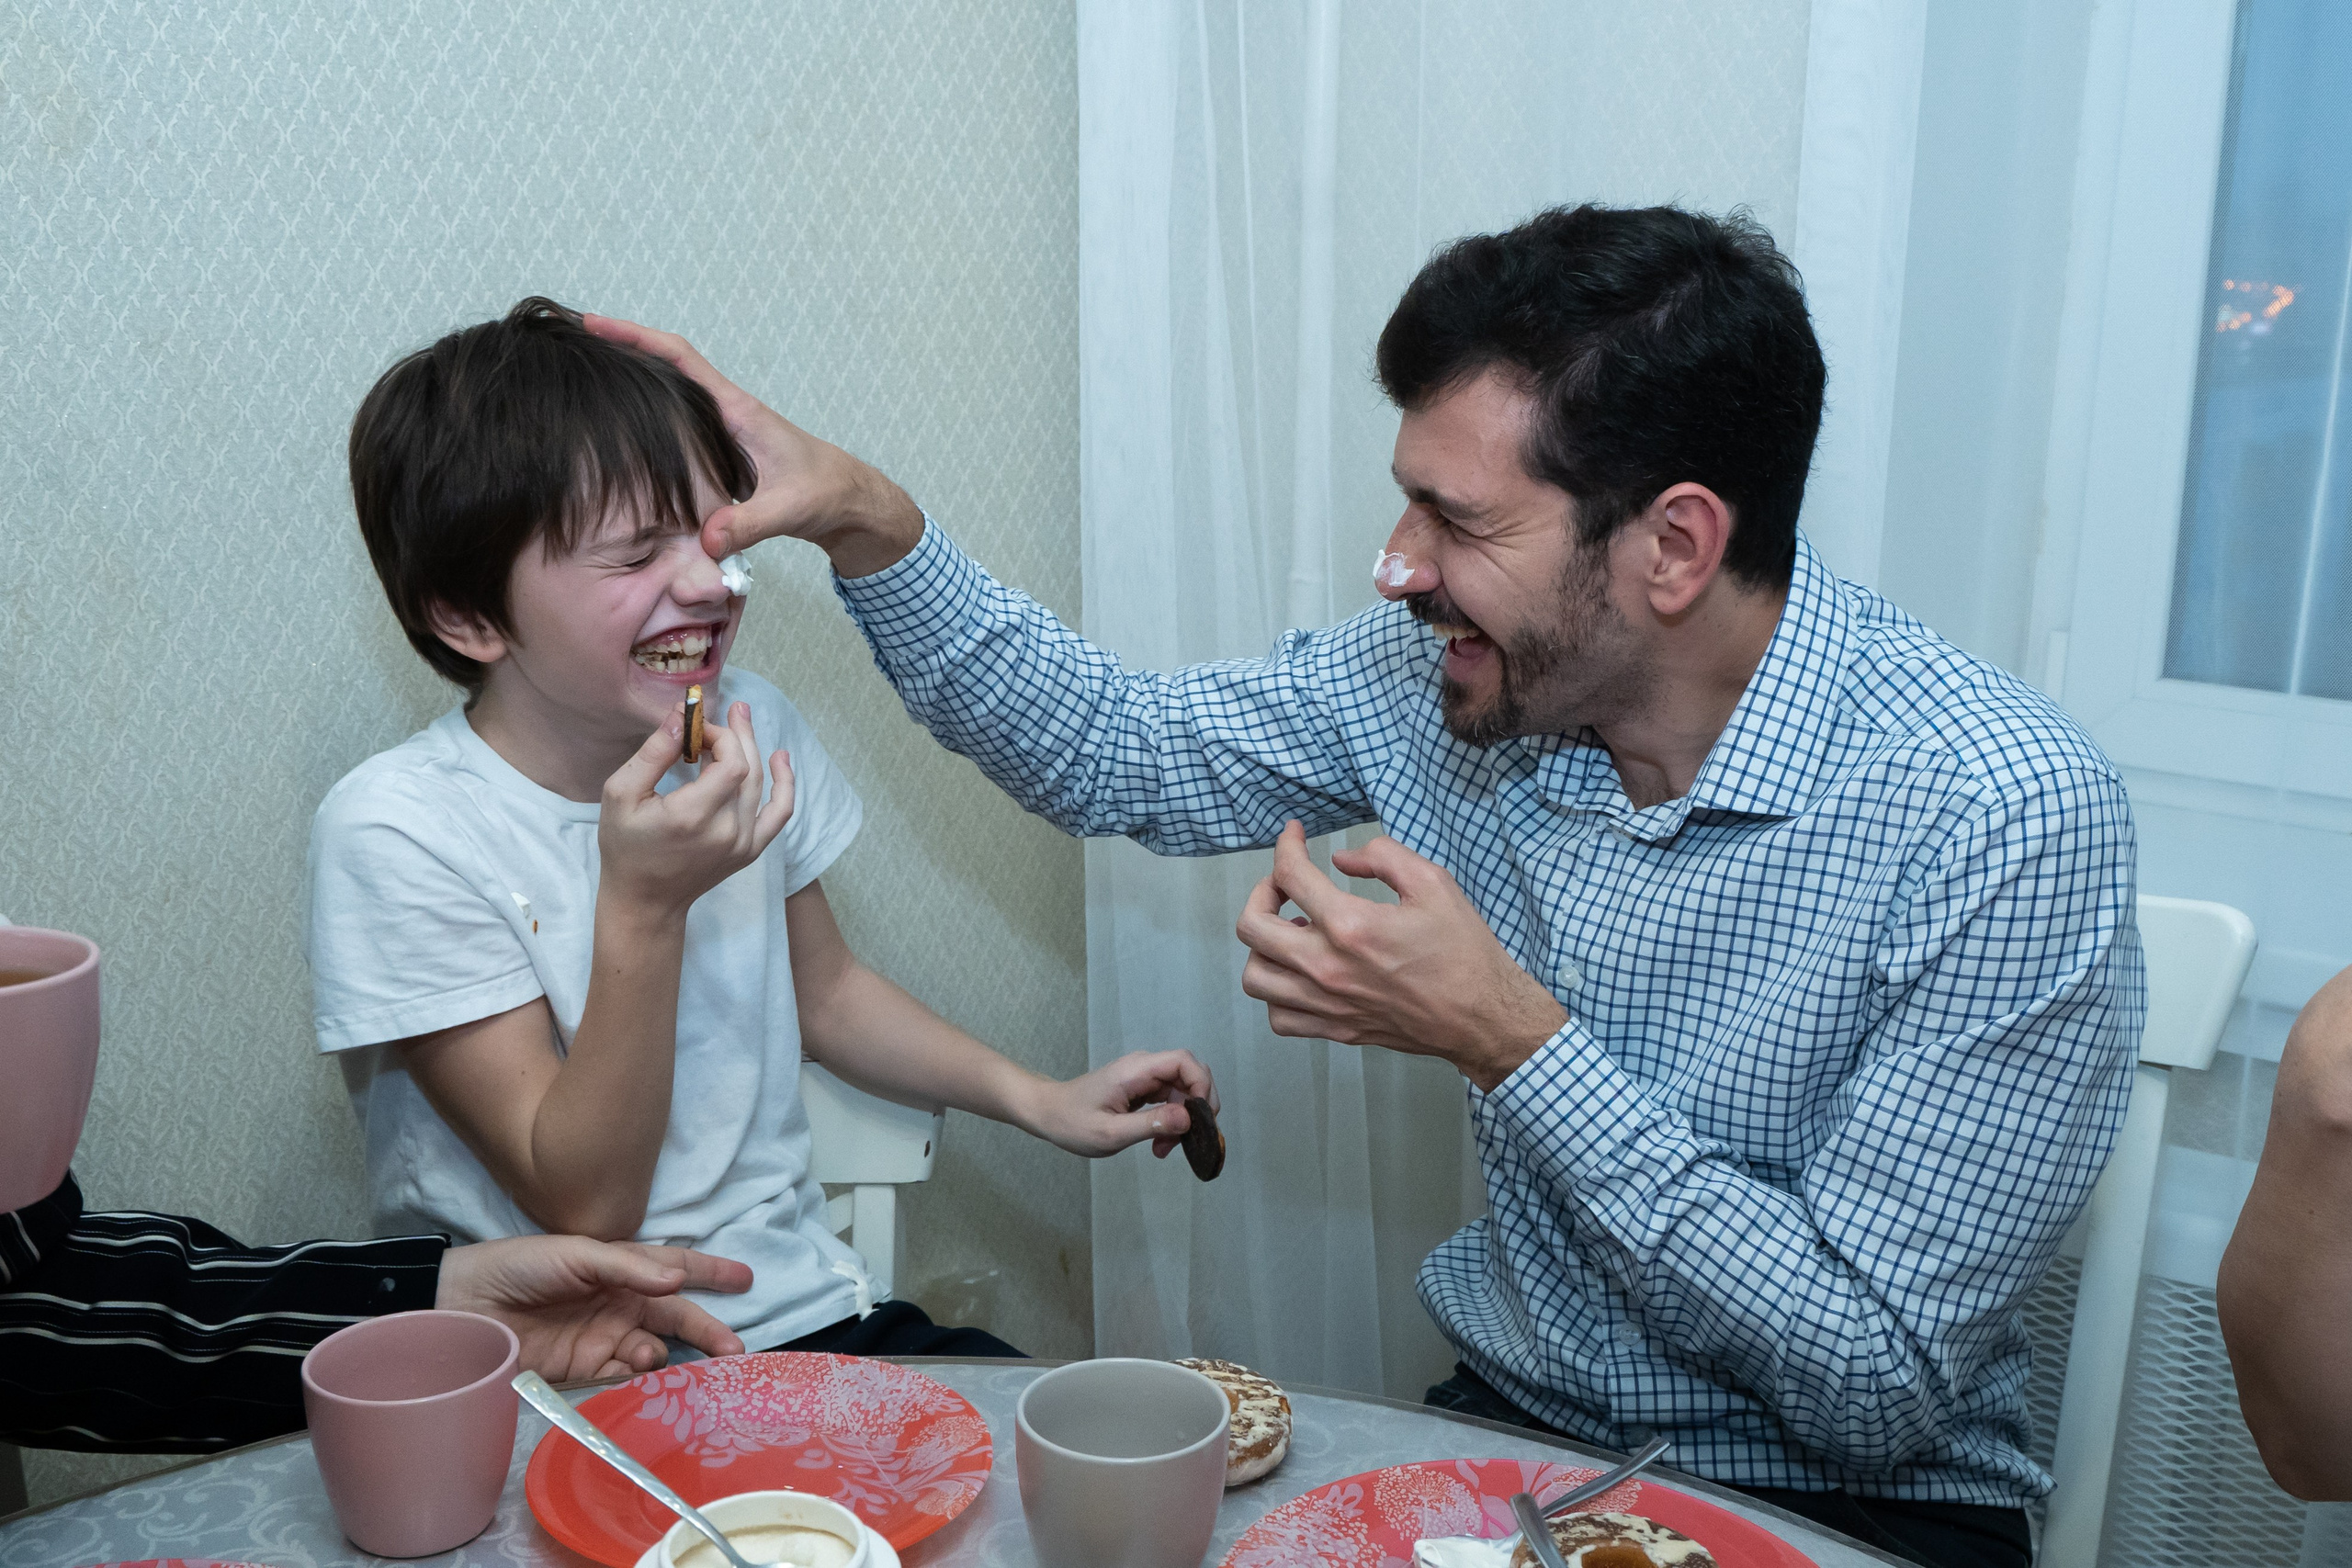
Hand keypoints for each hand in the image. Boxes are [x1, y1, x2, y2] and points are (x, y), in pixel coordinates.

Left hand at [434, 1235, 753, 1380]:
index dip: (711, 1272)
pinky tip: (635, 1369)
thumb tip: (678, 1280)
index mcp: (620, 1268)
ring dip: (665, 1355)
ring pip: (654, 1350)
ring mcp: (603, 1338)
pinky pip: (623, 1376)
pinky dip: (637, 1376)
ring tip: (652, 1356)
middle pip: (674, 1317)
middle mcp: (619, 1303)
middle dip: (706, 1330)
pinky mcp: (584, 1370)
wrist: (466, 1307)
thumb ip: (628, 1267)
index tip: (747, 1278)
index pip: (675, 1268)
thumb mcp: (575, 1254)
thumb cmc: (519, 1266)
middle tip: (734, 1348)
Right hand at [581, 314, 924, 574]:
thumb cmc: (825, 494)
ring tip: (579, 380)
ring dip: (629, 386)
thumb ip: (750, 523)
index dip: (637, 337)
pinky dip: (645, 425)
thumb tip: (707, 540)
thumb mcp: (789, 509)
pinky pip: (673, 430)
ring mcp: (720, 432)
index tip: (594, 323)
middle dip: (619, 351)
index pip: (680, 359)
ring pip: (667, 399)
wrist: (846, 502)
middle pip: (663, 368)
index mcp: (737, 410)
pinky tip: (617, 437)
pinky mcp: (718, 454)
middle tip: (569, 346)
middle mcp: (724, 413)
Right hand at [599, 700, 795, 918]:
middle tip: (732, 707)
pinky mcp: (751, 851)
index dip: (720, 735)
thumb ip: (653, 753)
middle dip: (739, 734)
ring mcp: (744, 843)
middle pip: (749, 768)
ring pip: (761, 785)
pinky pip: (779, 813)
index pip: (731, 762)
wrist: (646, 900)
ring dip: (754, 749)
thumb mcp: (621, 794)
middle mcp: (726, 831)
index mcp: (693, 816)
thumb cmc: (625, 846)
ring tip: (744, 718)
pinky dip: (785, 785)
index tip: (697, 727)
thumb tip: (681, 716)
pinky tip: (781, 759)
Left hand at [1016, 1050, 1217, 1157]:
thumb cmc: (1071, 1122)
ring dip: (1183, 1120)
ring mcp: (1144, 1078)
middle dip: (1196, 1107)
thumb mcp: (1110, 1132)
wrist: (1048, 1115)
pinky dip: (1171, 1122)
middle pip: (1189, 1075)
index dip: (1201, 1084)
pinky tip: (1159, 1143)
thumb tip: (1188, 1119)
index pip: (1183, 1061)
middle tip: (1189, 1137)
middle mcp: (1143, 1068)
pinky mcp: (1142, 1090)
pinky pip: (1170, 1100)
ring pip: (1182, 1091)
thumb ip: (1150, 1124)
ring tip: (1164, 1148)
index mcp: (1135, 1070)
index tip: (1201, 1116)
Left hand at [1235, 821, 1567, 1090]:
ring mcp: (1327, 1003)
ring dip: (1264, 946)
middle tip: (1285, 883)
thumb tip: (1342, 858)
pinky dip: (1277, 992)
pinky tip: (1300, 973)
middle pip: (1252, 926)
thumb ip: (1383, 857)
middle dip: (1263, 892)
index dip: (1285, 845)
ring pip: (1255, 976)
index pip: (1291, 875)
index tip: (1293, 836)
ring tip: (1294, 931)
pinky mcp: (1335, 1029)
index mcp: (1351, 925)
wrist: (1483, 1016)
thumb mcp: (1433, 882)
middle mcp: (1327, 967)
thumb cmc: (1463, 951)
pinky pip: (1278, 1016)